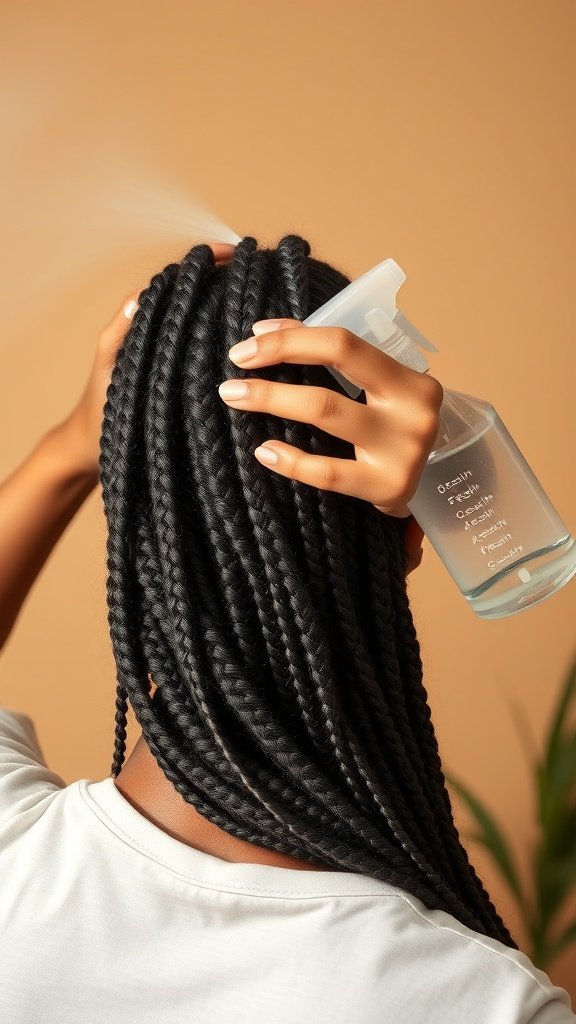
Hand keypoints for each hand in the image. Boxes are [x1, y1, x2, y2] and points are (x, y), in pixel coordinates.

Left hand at [60, 242, 236, 482]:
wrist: (98, 450)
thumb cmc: (100, 409)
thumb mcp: (110, 366)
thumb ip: (120, 331)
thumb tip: (141, 297)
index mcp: (148, 324)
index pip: (179, 286)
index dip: (204, 266)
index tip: (232, 256)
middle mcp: (168, 338)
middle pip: (200, 303)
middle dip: (226, 285)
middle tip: (256, 277)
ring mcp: (181, 361)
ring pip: (212, 330)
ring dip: (235, 316)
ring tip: (262, 305)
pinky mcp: (192, 386)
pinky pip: (216, 360)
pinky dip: (235, 350)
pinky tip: (256, 348)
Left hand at [219, 318, 443, 574]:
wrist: (430, 492)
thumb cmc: (391, 435)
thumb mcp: (375, 396)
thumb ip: (331, 362)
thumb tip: (265, 333)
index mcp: (412, 380)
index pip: (346, 343)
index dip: (294, 337)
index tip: (251, 340)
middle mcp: (413, 411)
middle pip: (337, 366)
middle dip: (279, 355)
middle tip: (235, 363)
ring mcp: (404, 451)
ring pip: (326, 412)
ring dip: (272, 398)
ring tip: (234, 396)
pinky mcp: (389, 488)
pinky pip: (328, 472)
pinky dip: (291, 459)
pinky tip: (264, 450)